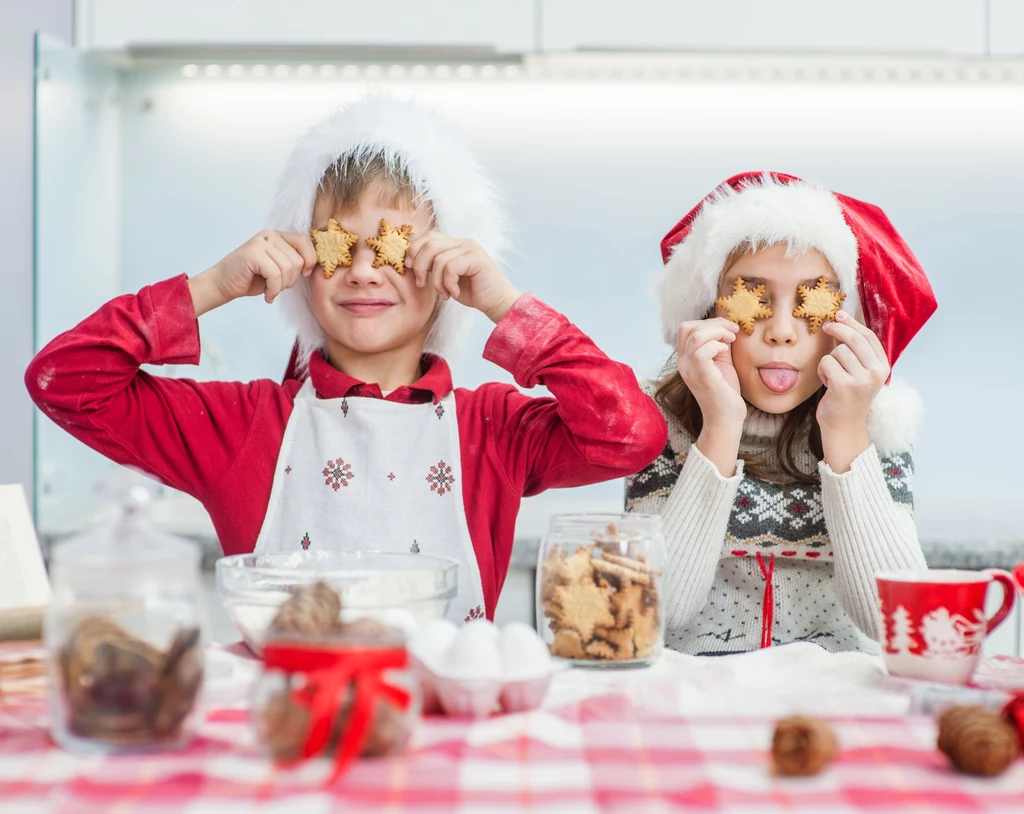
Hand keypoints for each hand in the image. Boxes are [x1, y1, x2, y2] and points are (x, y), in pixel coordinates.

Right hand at [189, 231, 316, 316]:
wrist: (222, 284)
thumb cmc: (251, 278)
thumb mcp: (278, 267)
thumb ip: (293, 261)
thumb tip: (314, 266)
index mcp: (278, 236)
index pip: (305, 242)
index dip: (310, 260)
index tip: (305, 274)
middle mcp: (269, 235)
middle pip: (298, 260)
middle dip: (291, 280)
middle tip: (277, 286)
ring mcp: (260, 243)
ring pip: (288, 268)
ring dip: (281, 286)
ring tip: (270, 289)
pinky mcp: (253, 254)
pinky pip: (275, 275)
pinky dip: (273, 290)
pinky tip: (267, 295)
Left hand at [404, 232, 519, 322]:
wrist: (497, 303)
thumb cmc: (472, 292)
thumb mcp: (446, 277)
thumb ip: (433, 266)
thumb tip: (409, 261)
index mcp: (455, 244)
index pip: (427, 236)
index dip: (413, 250)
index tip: (408, 268)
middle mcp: (463, 242)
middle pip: (429, 244)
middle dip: (419, 266)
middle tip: (422, 284)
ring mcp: (471, 249)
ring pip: (439, 259)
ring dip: (436, 281)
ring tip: (445, 294)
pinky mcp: (477, 259)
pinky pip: (450, 268)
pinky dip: (448, 284)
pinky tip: (455, 293)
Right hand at [676, 318, 745, 427]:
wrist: (726, 418)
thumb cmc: (725, 391)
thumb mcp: (722, 361)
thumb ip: (719, 343)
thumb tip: (726, 326)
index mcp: (686, 358)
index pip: (686, 328)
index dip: (708, 321)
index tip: (729, 328)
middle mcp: (683, 363)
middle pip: (689, 327)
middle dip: (715, 323)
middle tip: (733, 331)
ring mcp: (689, 370)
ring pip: (696, 336)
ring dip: (718, 332)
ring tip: (731, 339)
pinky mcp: (701, 376)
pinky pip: (703, 351)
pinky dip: (718, 345)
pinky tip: (726, 351)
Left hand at [816, 310, 889, 433]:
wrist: (844, 426)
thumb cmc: (848, 397)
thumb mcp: (860, 373)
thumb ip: (856, 351)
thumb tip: (841, 321)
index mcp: (883, 367)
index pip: (868, 336)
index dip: (852, 323)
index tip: (839, 314)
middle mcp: (876, 373)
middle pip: (853, 339)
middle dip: (837, 329)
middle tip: (825, 327)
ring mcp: (861, 380)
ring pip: (837, 352)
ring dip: (829, 361)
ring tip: (833, 376)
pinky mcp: (844, 386)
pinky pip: (826, 363)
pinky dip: (822, 371)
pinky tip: (828, 383)